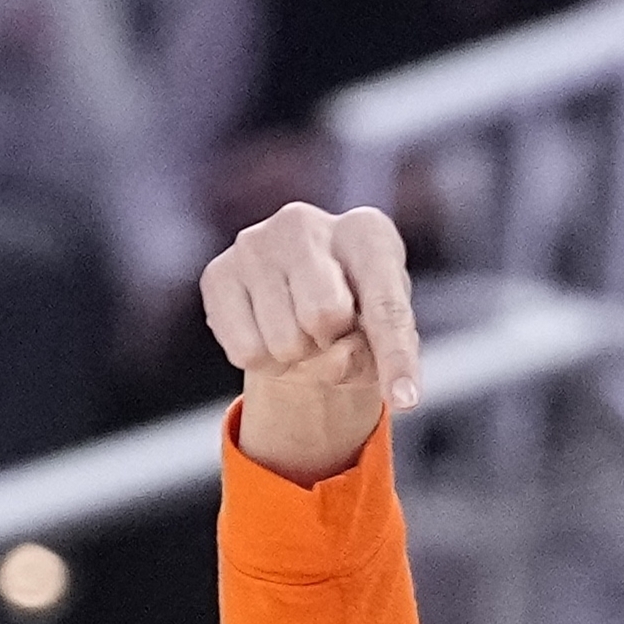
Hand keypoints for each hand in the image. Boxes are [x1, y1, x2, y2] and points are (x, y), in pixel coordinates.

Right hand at [198, 202, 422, 484]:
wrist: (297, 300)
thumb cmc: (356, 318)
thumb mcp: (382, 341)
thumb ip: (375, 356)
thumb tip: (336, 360)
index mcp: (367, 233)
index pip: (384, 304)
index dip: (396, 358)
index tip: (405, 400)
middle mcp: (305, 223)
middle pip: (325, 316)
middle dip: (331, 342)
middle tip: (329, 333)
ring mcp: (255, 243)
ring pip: (284, 342)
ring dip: (298, 359)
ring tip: (301, 333)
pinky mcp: (218, 272)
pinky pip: (246, 352)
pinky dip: (265, 363)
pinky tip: (270, 333)